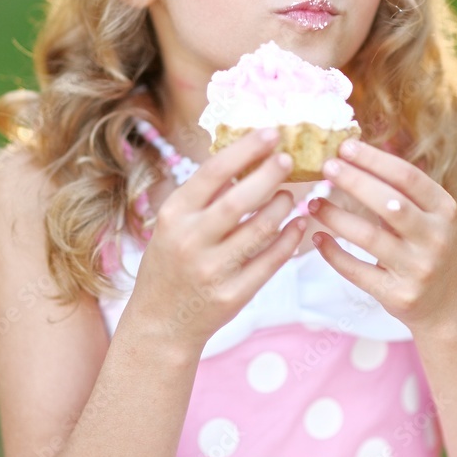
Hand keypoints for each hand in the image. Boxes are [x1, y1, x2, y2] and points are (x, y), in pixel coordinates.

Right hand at [129, 129, 305, 351]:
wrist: (159, 323)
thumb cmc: (170, 264)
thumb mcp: (172, 225)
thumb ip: (203, 196)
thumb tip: (245, 155)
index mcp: (174, 216)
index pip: (212, 172)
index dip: (245, 150)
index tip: (271, 133)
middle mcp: (190, 241)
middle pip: (240, 200)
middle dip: (269, 174)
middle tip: (289, 159)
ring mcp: (212, 270)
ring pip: (261, 230)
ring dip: (282, 207)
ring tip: (290, 195)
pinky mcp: (232, 295)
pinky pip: (270, 262)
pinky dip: (288, 240)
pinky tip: (297, 225)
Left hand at [307, 138, 456, 332]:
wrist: (450, 305)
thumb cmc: (429, 246)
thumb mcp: (430, 216)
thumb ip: (400, 190)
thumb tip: (353, 153)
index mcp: (444, 210)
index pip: (408, 177)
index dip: (374, 160)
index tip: (344, 146)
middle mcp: (435, 238)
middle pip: (390, 203)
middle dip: (354, 181)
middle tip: (326, 167)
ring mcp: (418, 269)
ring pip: (369, 237)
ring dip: (336, 217)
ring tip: (313, 203)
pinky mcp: (399, 296)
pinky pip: (357, 271)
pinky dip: (333, 253)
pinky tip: (317, 238)